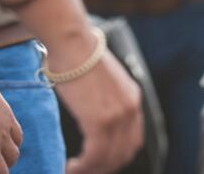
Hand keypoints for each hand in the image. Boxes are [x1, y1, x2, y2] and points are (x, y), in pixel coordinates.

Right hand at [51, 36, 142, 173]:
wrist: (73, 43)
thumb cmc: (79, 56)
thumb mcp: (103, 79)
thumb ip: (106, 98)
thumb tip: (92, 110)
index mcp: (133, 98)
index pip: (132, 140)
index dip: (117, 156)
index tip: (100, 162)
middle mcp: (131, 109)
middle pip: (124, 153)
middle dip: (105, 166)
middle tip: (86, 170)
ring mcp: (118, 116)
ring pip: (109, 158)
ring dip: (92, 169)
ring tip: (75, 171)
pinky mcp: (101, 121)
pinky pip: (95, 155)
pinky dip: (84, 166)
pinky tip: (71, 166)